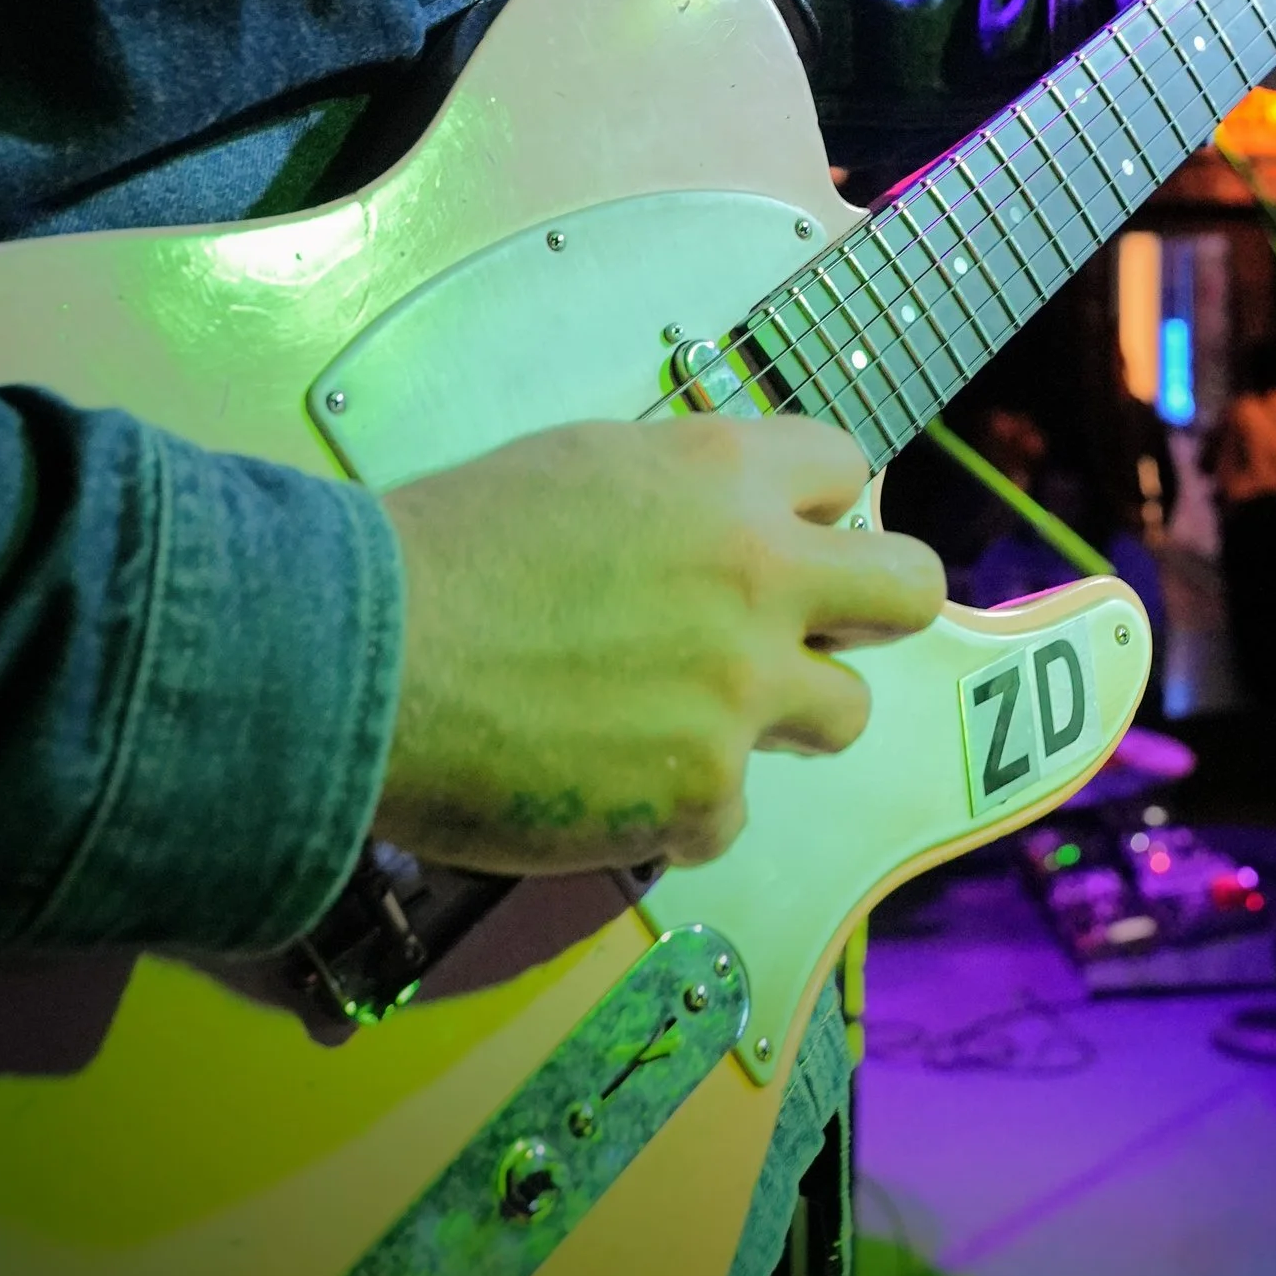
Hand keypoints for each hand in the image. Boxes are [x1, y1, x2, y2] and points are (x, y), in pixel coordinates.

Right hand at [377, 415, 943, 874]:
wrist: (365, 662)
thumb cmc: (446, 552)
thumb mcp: (582, 465)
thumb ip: (684, 493)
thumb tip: (727, 522)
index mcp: (724, 472)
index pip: (849, 470)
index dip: (813, 509)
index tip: (780, 537)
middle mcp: (758, 572)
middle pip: (909, 589)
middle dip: (870, 610)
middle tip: (808, 631)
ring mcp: (740, 689)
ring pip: (845, 713)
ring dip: (781, 716)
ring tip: (691, 716)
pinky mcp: (703, 792)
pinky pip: (734, 810)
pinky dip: (680, 806)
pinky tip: (607, 780)